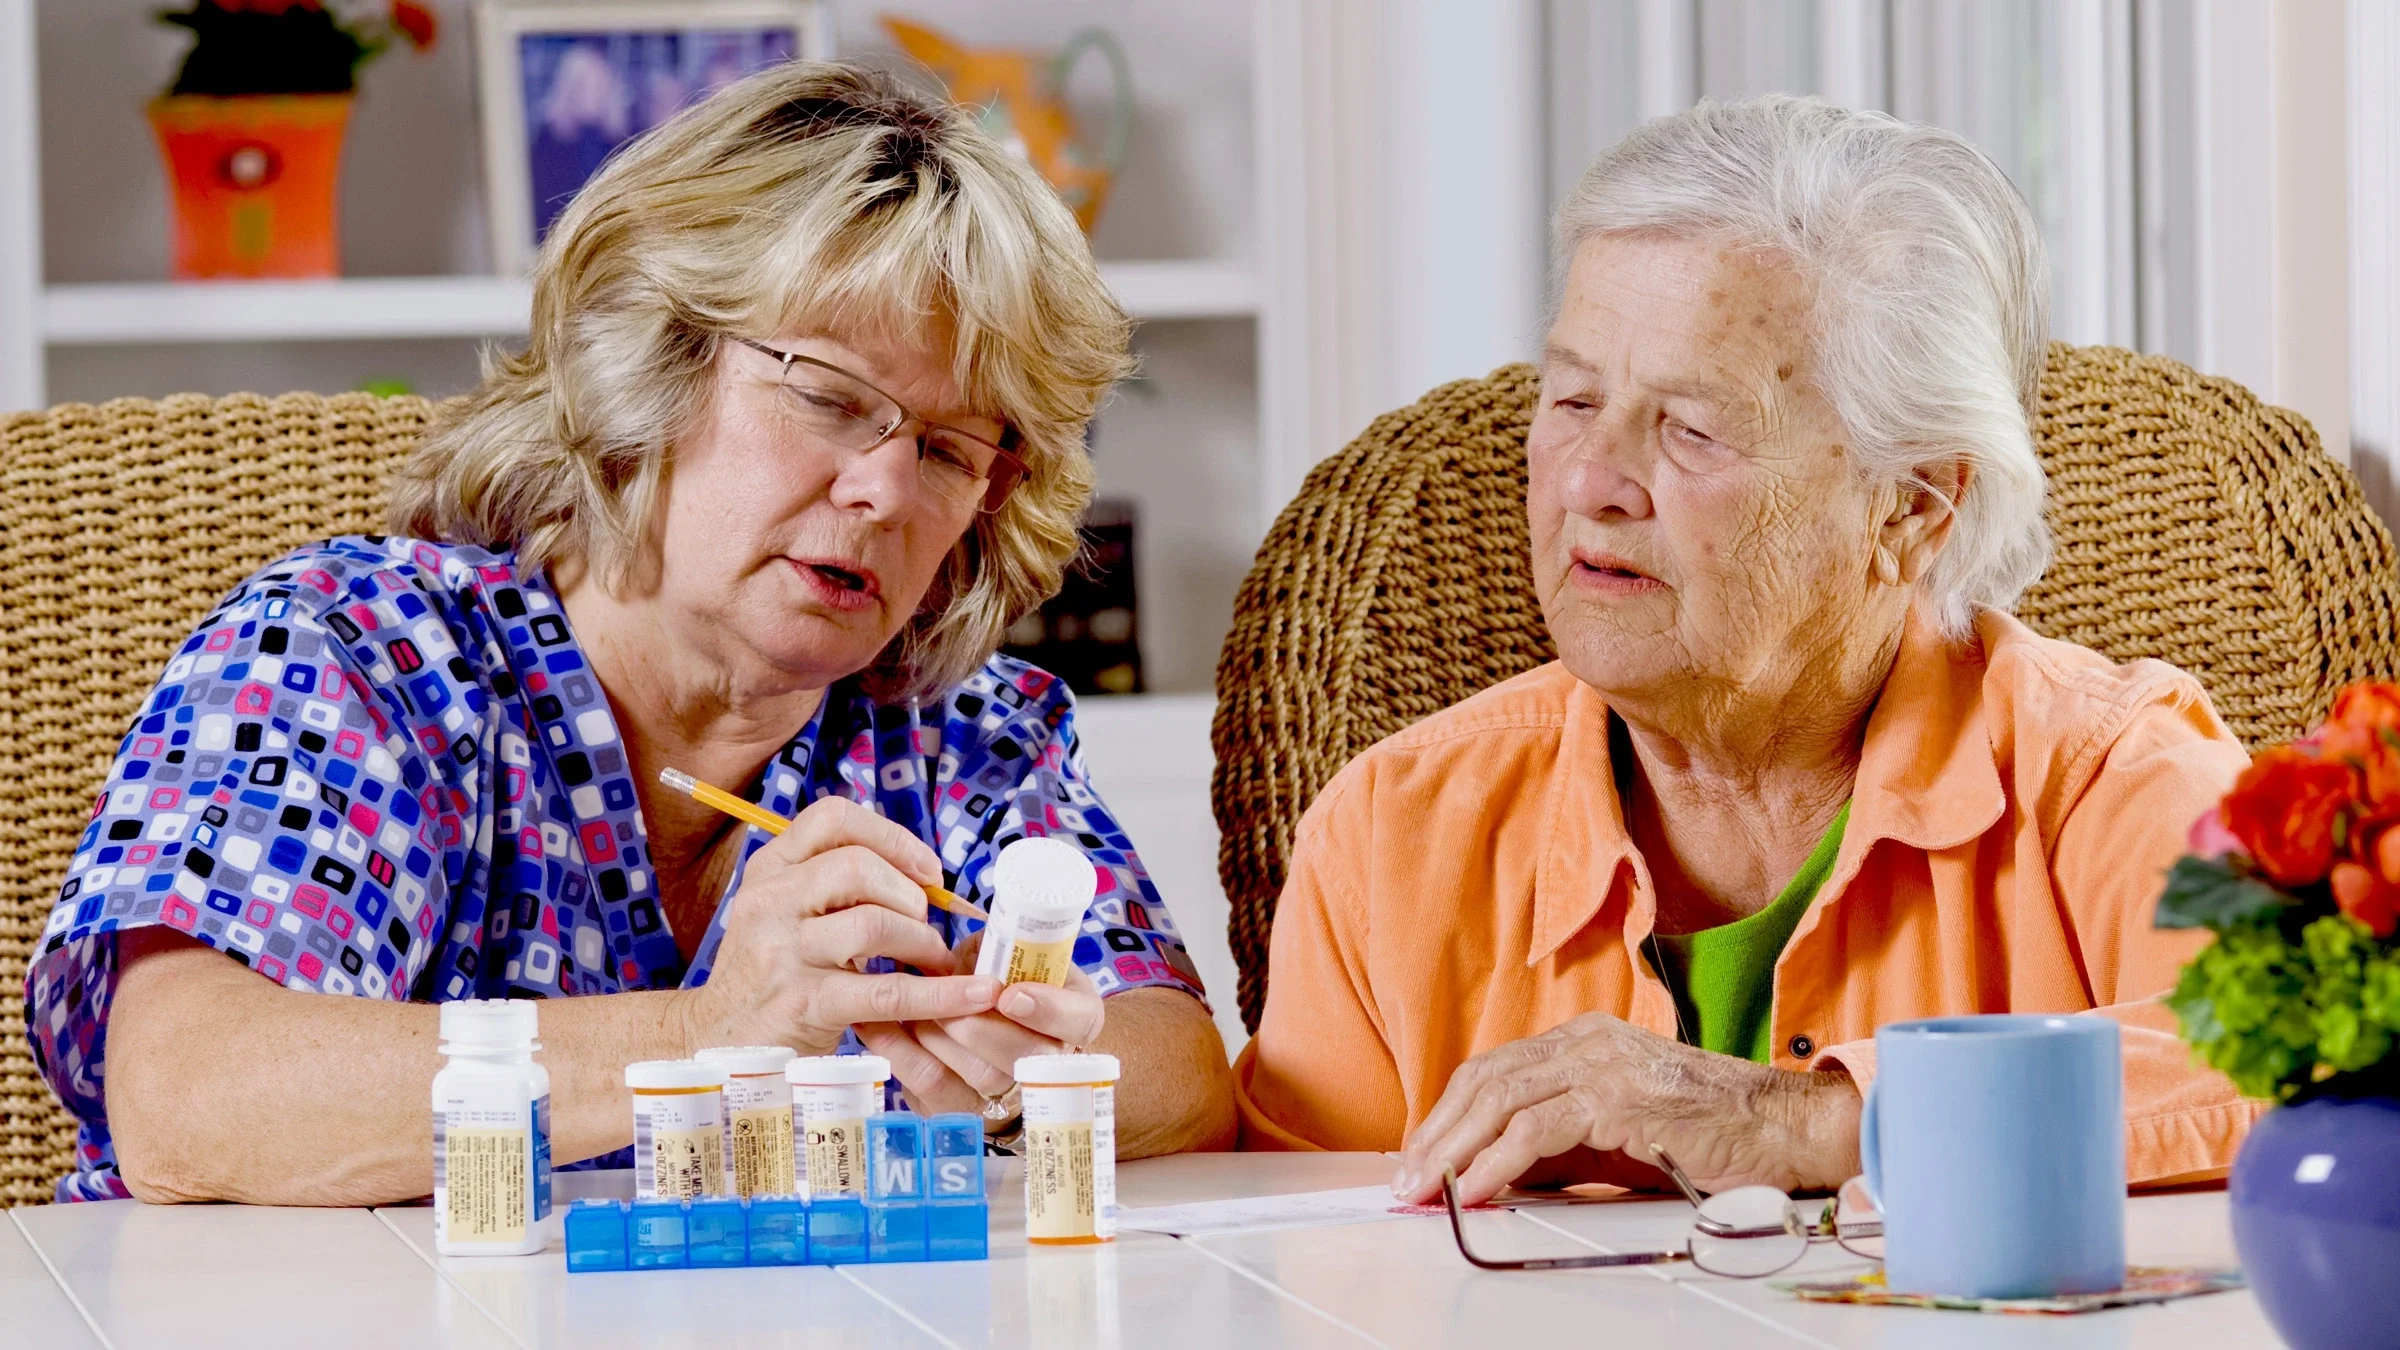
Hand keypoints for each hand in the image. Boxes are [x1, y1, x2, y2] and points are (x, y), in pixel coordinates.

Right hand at [675, 797, 999, 1055]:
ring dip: (923, 943)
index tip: (927, 870)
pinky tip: (970, 996)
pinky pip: (886, 991)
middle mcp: (769, 903)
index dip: (892, 837)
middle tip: (926, 926)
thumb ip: (832, 886)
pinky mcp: (804, 1004)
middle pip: (858, 866)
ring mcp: (782, 953)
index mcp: (769, 871)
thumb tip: (921, 876)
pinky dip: (939, 994)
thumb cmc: (770, 975)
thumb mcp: (784, 914)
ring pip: (876, 924)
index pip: (832, 818)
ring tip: (935, 962)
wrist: (717, 1043)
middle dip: (910, 895)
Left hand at [856, 929, 1106, 1116]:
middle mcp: (1051, 1063)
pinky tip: (876, 1024)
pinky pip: (929, 1086)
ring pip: (972, 1072)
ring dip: (934, 1031)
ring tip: (903, 1001)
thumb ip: (1002, 948)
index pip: (1078, 1020)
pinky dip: (899, 1052)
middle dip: (974, 1024)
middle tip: (941, 994)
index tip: (1008, 994)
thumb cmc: (1002, 980)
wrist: (992, 1032)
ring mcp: (1009, 1094)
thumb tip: (965, 948)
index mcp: (1075, 1017)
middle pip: (1020, 1055)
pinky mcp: (964, 1111)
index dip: (1046, 1009)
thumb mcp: (1015, 955)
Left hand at [1390, 1013, 1860, 1206]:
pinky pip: (1538, 1130)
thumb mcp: (1618, 1131)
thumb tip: (1495, 1172)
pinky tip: (1477, 1189)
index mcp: (1583, 1040)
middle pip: (1485, 1081)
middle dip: (1436, 1133)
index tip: (1420, 1155)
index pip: (1493, 1070)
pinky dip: (1498, 1161)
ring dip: (1453, 1149)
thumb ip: (1560, 1140)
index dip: (1448, 1114)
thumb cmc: (1710, 1132)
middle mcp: (1586, 1042)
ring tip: (1427, 1188)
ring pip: (1500, 1100)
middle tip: (1407, 1178)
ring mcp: (1603, 1065)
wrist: (1786, 1126)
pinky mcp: (1620, 1099)